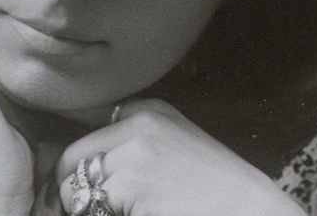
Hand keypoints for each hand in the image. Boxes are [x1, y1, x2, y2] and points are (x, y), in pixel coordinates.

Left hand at [56, 99, 303, 215]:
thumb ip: (128, 142)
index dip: (67, 167)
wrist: (250, 211)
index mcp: (147, 110)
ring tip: (121, 213)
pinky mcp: (134, 185)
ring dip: (86, 210)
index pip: (81, 133)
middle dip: (66, 192)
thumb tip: (68, 166)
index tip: (67, 188)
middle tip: (79, 211)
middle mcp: (138, 123)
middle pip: (69, 160)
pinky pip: (92, 210)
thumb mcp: (171, 145)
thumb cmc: (211, 190)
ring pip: (74, 190)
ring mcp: (135, 153)